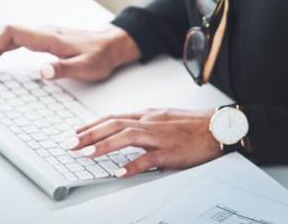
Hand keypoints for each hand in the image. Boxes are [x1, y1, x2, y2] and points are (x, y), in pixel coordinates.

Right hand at [0, 22, 139, 80]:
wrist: (113, 44)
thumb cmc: (101, 56)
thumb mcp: (86, 67)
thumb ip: (62, 69)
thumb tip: (40, 72)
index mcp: (47, 37)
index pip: (11, 33)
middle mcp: (41, 32)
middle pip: (3, 34)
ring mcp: (41, 34)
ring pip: (6, 34)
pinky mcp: (42, 38)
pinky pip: (14, 35)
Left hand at [65, 108, 221, 177]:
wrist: (218, 127)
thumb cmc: (192, 125)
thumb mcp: (163, 118)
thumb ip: (143, 124)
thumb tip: (122, 130)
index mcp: (147, 114)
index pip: (112, 117)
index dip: (90, 125)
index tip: (73, 133)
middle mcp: (150, 122)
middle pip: (113, 124)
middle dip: (88, 134)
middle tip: (68, 143)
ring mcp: (159, 136)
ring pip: (127, 137)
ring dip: (104, 145)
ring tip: (86, 154)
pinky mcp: (170, 151)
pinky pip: (148, 159)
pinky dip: (133, 165)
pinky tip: (119, 173)